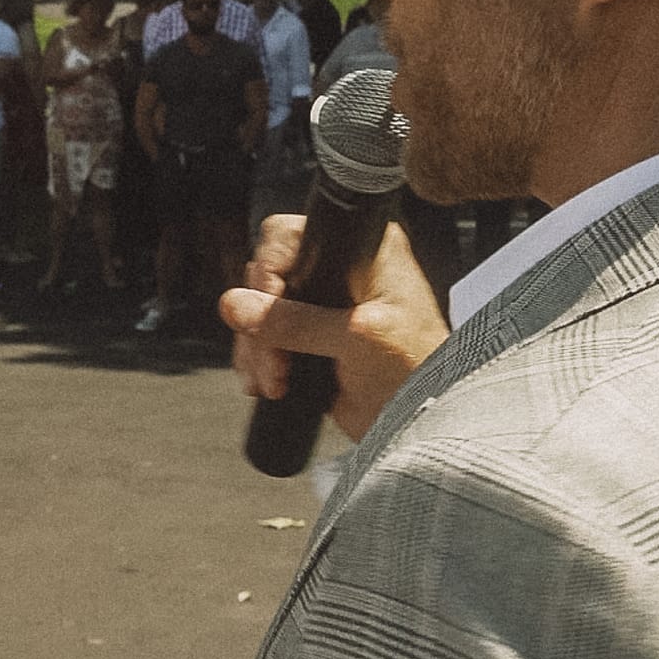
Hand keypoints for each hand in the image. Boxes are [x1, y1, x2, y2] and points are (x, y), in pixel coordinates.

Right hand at [220, 214, 450, 441]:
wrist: (421, 422)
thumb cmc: (415, 370)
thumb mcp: (356, 339)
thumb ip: (297, 322)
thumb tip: (238, 305)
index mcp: (363, 251)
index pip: (291, 237)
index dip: (269, 271)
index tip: (267, 310)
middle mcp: (339, 268)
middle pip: (267, 275)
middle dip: (261, 323)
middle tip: (275, 361)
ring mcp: (322, 302)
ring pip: (259, 309)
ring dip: (257, 348)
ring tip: (273, 380)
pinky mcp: (310, 336)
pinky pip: (265, 337)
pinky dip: (259, 360)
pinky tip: (267, 382)